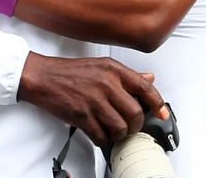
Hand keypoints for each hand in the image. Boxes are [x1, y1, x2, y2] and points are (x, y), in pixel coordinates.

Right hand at [18, 52, 168, 148]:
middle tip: (130, 127)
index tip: (162, 114)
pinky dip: (103, 140)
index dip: (157, 103)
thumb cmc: (71, 71)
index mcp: (114, 70)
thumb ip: (127, 75)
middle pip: (134, 113)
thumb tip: (149, 79)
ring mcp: (94, 101)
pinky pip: (100, 135)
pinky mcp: (82, 115)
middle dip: (135, 125)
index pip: (145, 88)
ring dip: (119, 134)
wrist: (43, 76)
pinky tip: (101, 135)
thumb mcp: (103, 66)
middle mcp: (107, 84)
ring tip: (114, 132)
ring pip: (120, 127)